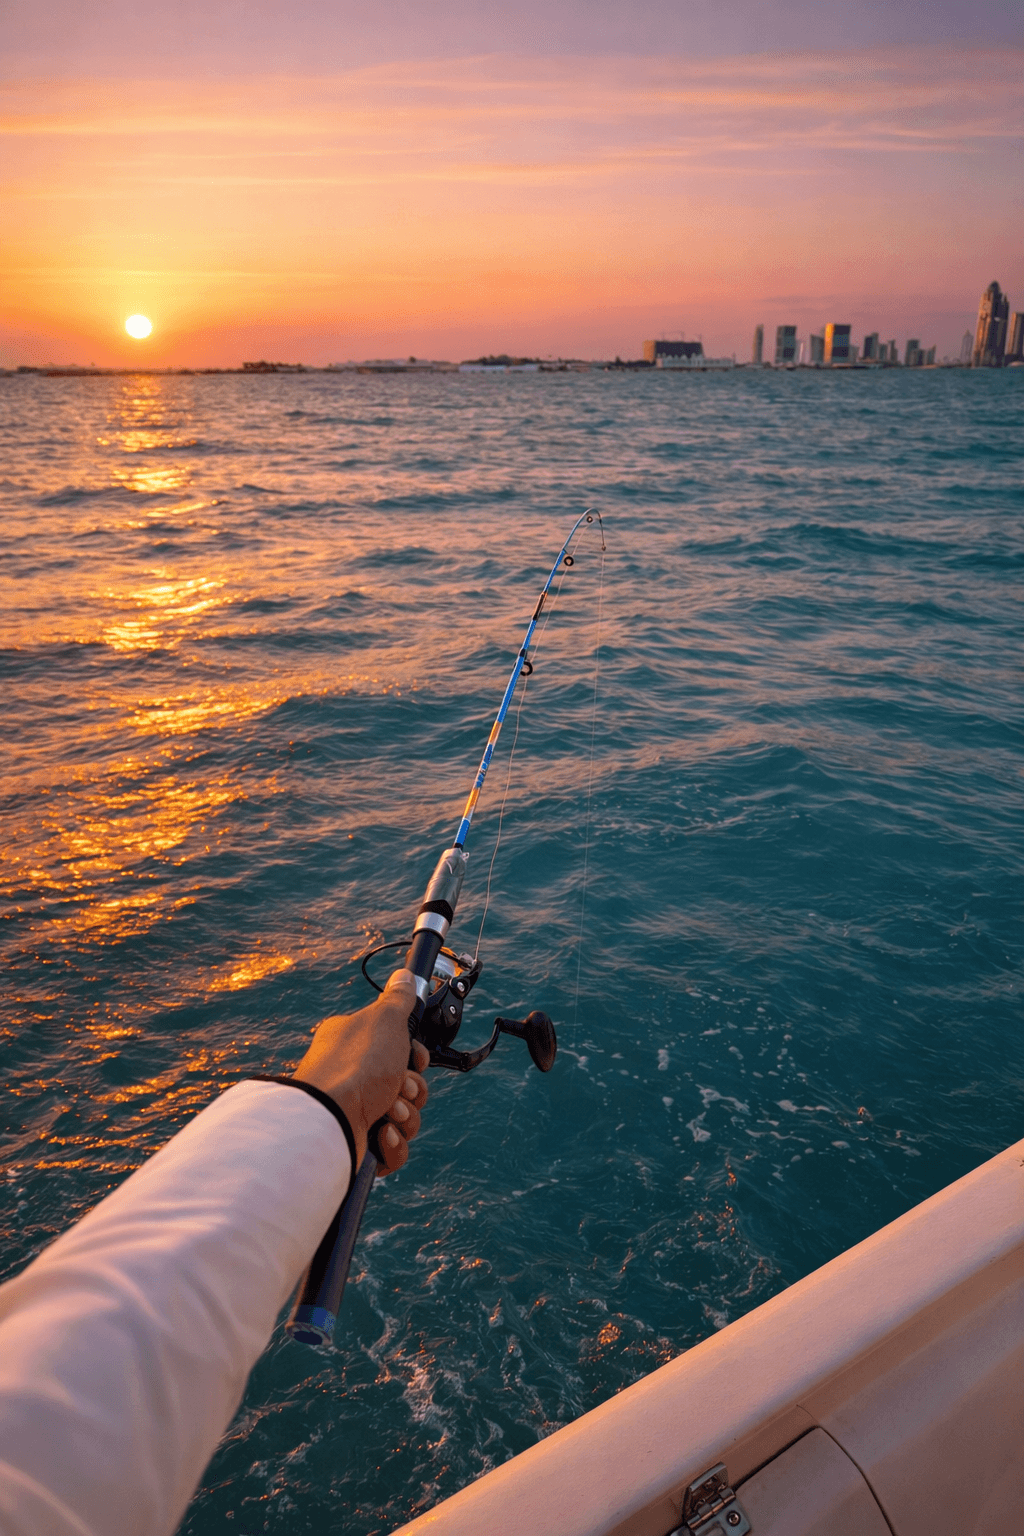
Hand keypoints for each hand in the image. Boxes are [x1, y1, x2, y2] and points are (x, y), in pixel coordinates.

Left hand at [292, 973, 428, 1175]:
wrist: (328, 1122)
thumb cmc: (355, 1067)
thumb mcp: (383, 1021)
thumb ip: (398, 1000)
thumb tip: (403, 976)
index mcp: (356, 1044)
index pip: (399, 1049)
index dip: (415, 1056)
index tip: (414, 1057)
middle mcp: (354, 1077)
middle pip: (407, 1085)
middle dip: (413, 1089)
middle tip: (400, 1086)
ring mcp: (356, 1112)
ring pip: (405, 1118)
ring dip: (406, 1116)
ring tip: (388, 1113)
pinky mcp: (360, 1144)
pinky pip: (393, 1149)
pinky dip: (393, 1144)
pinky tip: (381, 1135)